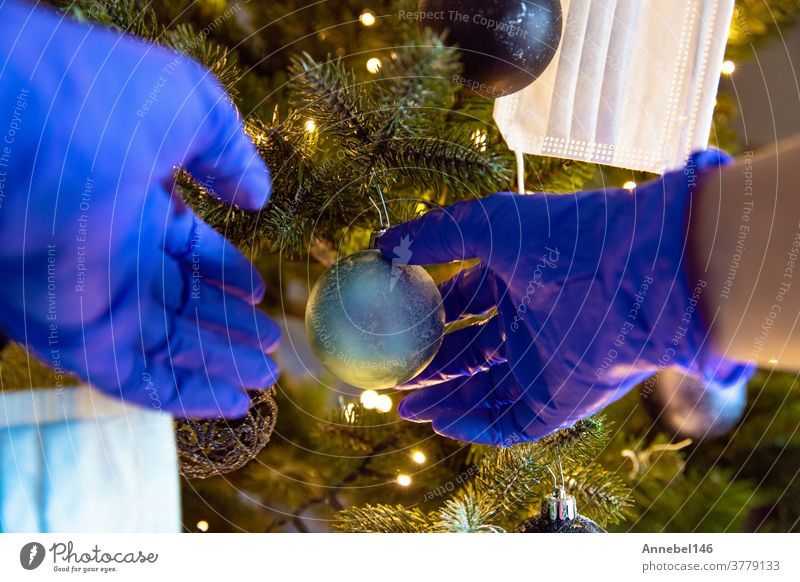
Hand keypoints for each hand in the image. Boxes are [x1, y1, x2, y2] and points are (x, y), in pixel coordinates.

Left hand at [0, 1, 278, 416]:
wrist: (16, 126)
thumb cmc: (98, 101)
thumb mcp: (187, 104)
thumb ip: (229, 149)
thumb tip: (258, 195)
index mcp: (133, 197)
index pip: (187, 248)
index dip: (226, 272)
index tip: (259, 292)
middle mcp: (113, 251)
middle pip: (181, 303)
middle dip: (228, 326)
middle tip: (269, 347)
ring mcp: (93, 296)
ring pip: (164, 346)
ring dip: (216, 365)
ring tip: (264, 379)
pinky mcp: (76, 336)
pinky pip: (135, 379)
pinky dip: (183, 395)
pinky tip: (228, 403)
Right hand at [378, 151, 753, 444]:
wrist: (640, 271)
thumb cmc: (568, 238)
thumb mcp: (489, 225)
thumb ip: (435, 234)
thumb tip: (382, 246)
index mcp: (518, 281)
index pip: (465, 301)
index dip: (429, 315)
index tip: (393, 325)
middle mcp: (530, 324)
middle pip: (471, 352)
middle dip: (432, 365)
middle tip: (392, 375)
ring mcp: (545, 365)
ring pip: (486, 391)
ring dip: (446, 401)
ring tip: (406, 407)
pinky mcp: (561, 401)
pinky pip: (511, 423)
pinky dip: (476, 427)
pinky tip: (441, 422)